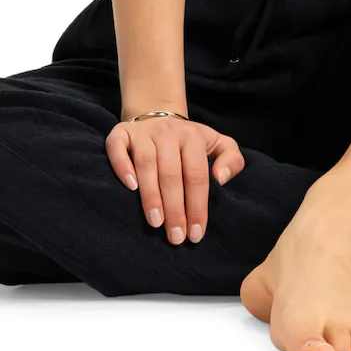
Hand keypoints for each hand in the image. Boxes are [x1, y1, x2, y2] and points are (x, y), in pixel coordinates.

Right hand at [105, 113, 245, 244]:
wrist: (156, 113)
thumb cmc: (188, 141)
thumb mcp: (217, 143)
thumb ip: (232, 159)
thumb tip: (221, 178)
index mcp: (193, 137)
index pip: (197, 175)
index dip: (197, 206)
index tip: (195, 234)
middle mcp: (167, 132)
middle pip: (172, 174)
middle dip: (175, 209)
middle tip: (175, 237)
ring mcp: (143, 132)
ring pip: (146, 164)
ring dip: (151, 195)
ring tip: (155, 223)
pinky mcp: (121, 132)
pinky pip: (118, 147)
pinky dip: (122, 166)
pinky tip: (130, 188)